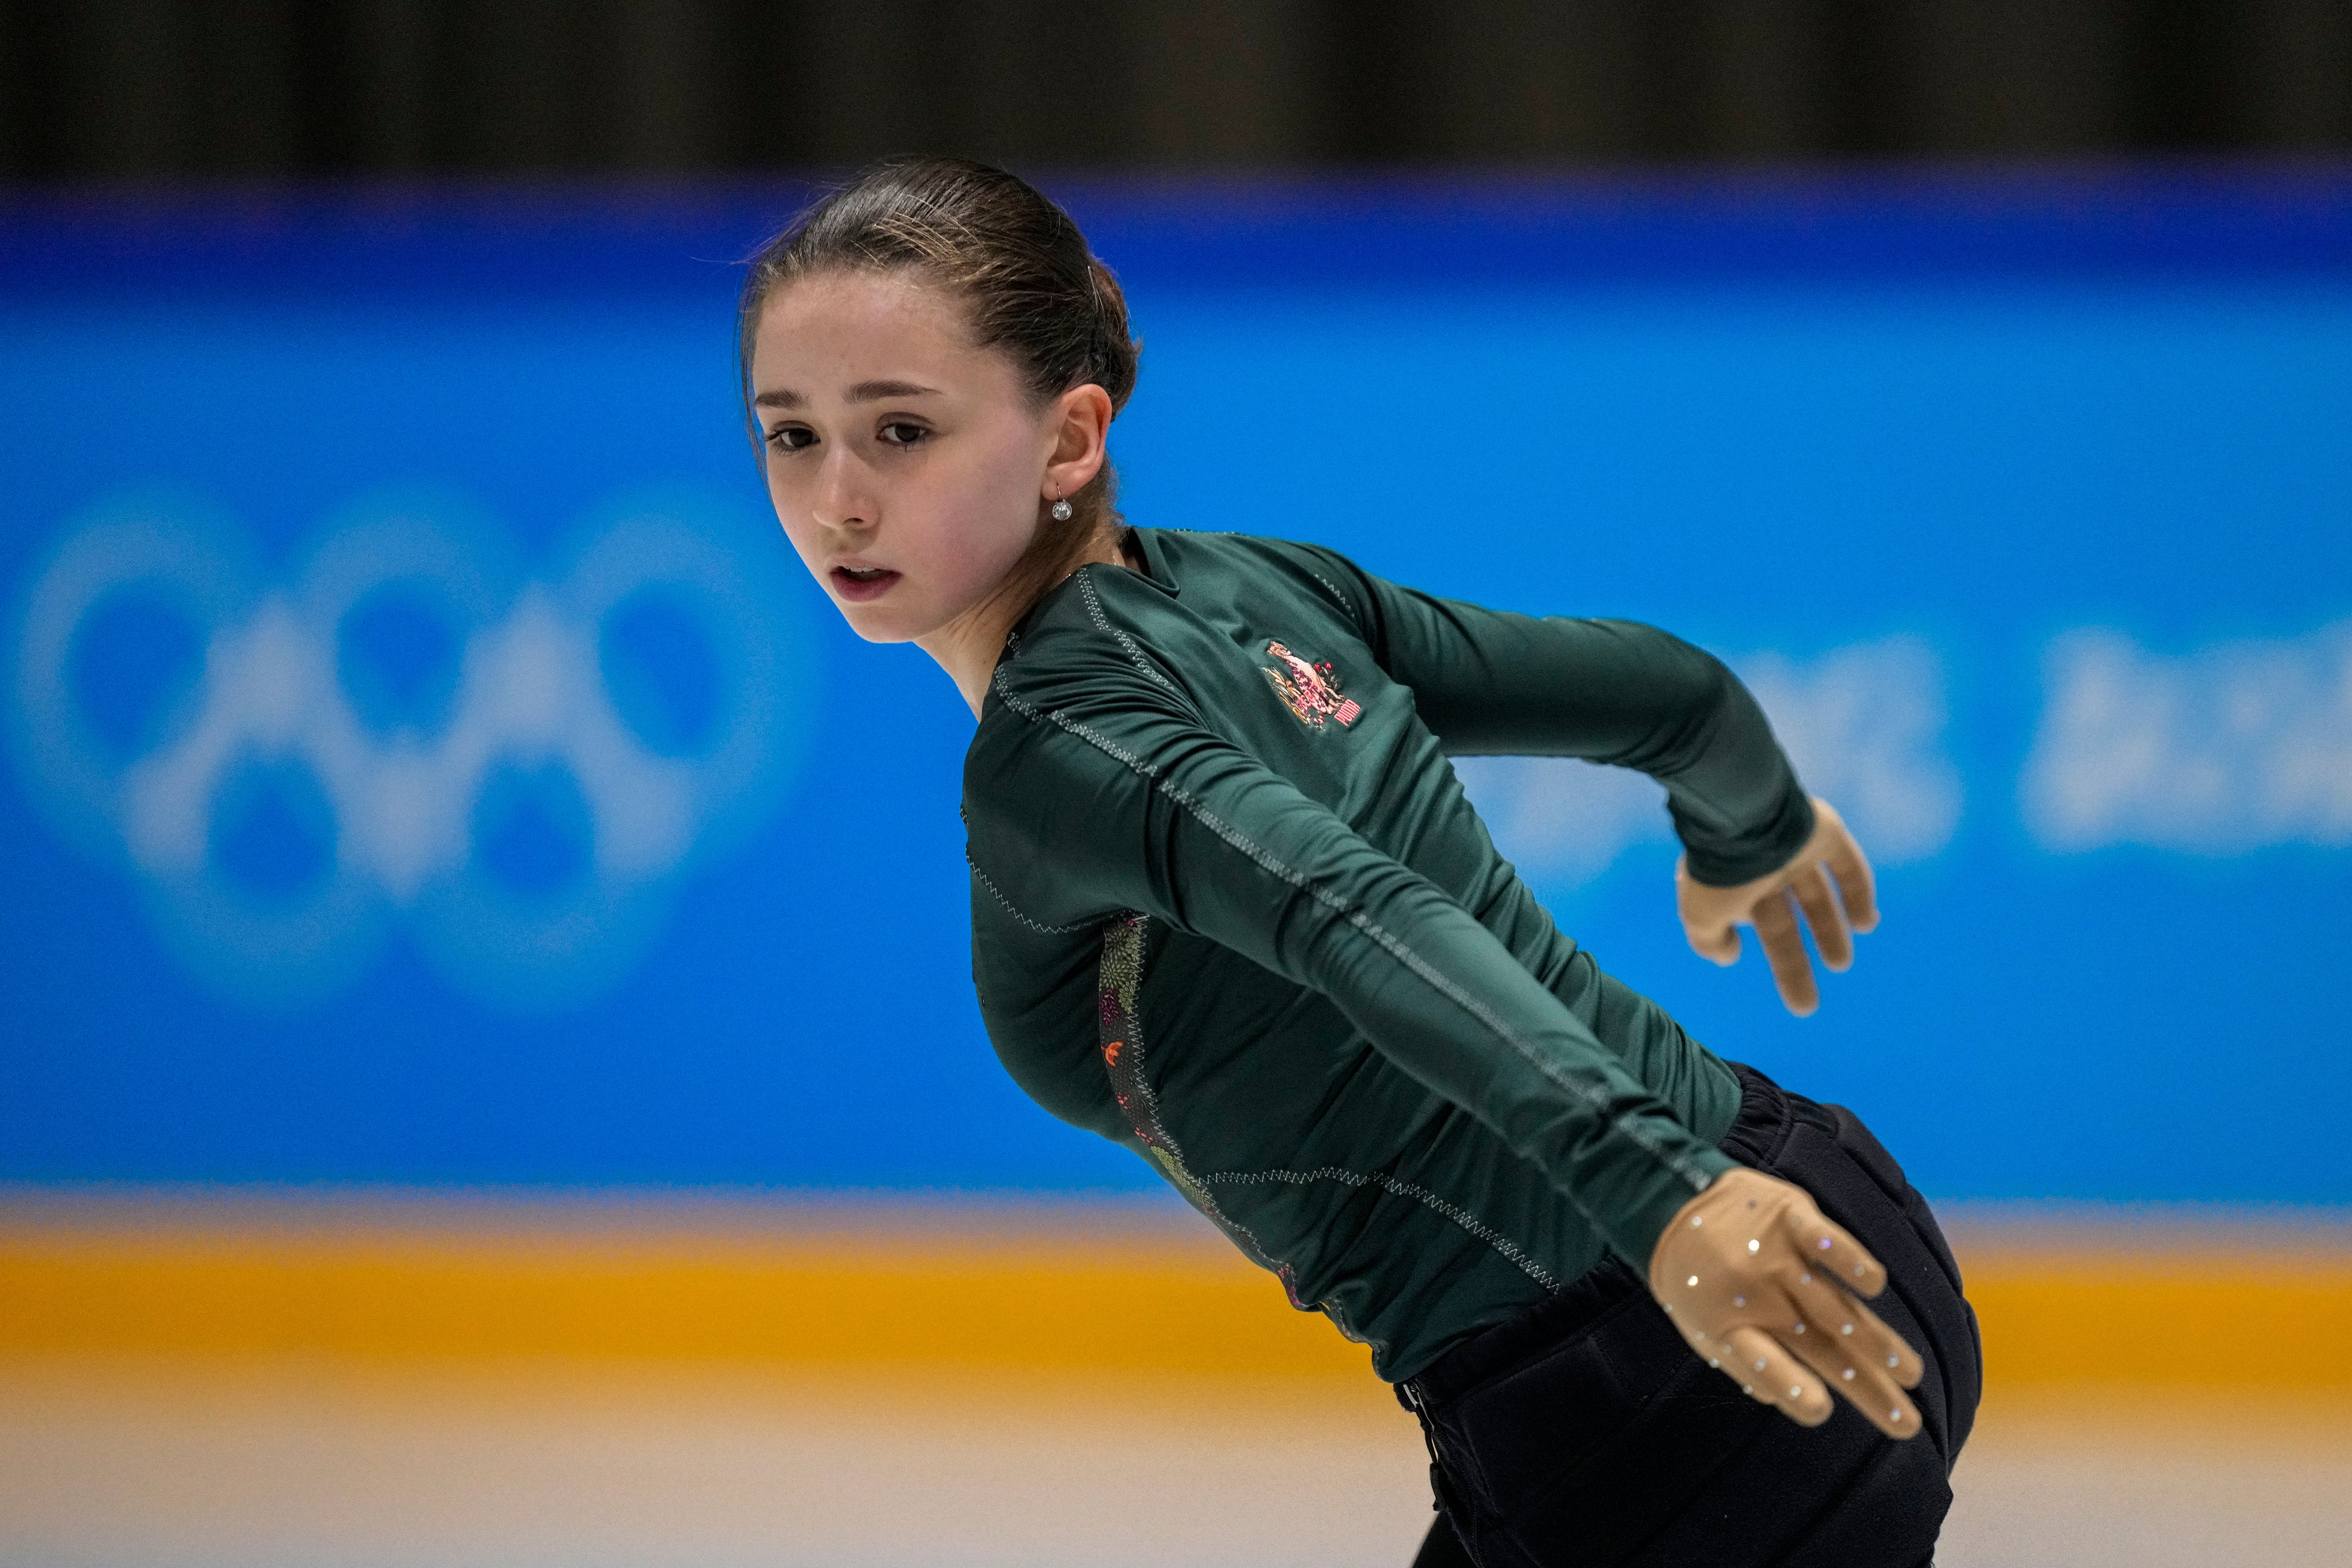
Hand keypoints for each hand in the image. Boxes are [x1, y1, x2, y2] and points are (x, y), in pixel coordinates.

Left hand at [1648, 1167, 1923, 1438]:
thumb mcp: (1706, 1329)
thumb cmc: (1698, 1280)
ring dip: (1876, 1342)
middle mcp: (1753, 1294)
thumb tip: (1809, 1407)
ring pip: (1834, 1305)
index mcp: (1728, 1327)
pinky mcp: (1788, 1214)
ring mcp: (1773, 1253)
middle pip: (1819, 1348)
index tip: (1820, 1410)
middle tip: (1906, 1423)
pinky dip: (1847, 1258)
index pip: (1759, 1363)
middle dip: (1866, 1387)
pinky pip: (1821, 1237)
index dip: (1788, 1386)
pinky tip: (1874, 1284)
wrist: (1669, 1201)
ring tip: (1910, 1373)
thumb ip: (1751, 1366)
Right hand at [1677, 797, 1876, 1016]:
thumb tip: (1727, 957)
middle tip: (1808, 1004)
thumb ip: (1709, 942)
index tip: (1793, 997)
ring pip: (1818, 895)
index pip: (1765, 932)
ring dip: (1830, 929)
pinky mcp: (1824, 833)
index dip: (1782, 965)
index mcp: (1739, 890)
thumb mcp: (1700, 916)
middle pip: (1789, 922)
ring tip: (1841, 963)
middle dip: (1798, 964)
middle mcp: (1768, 871)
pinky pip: (1847, 866)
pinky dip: (1859, 893)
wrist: (1743, 817)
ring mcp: (1797, 852)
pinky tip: (1868, 922)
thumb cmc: (1721, 874)